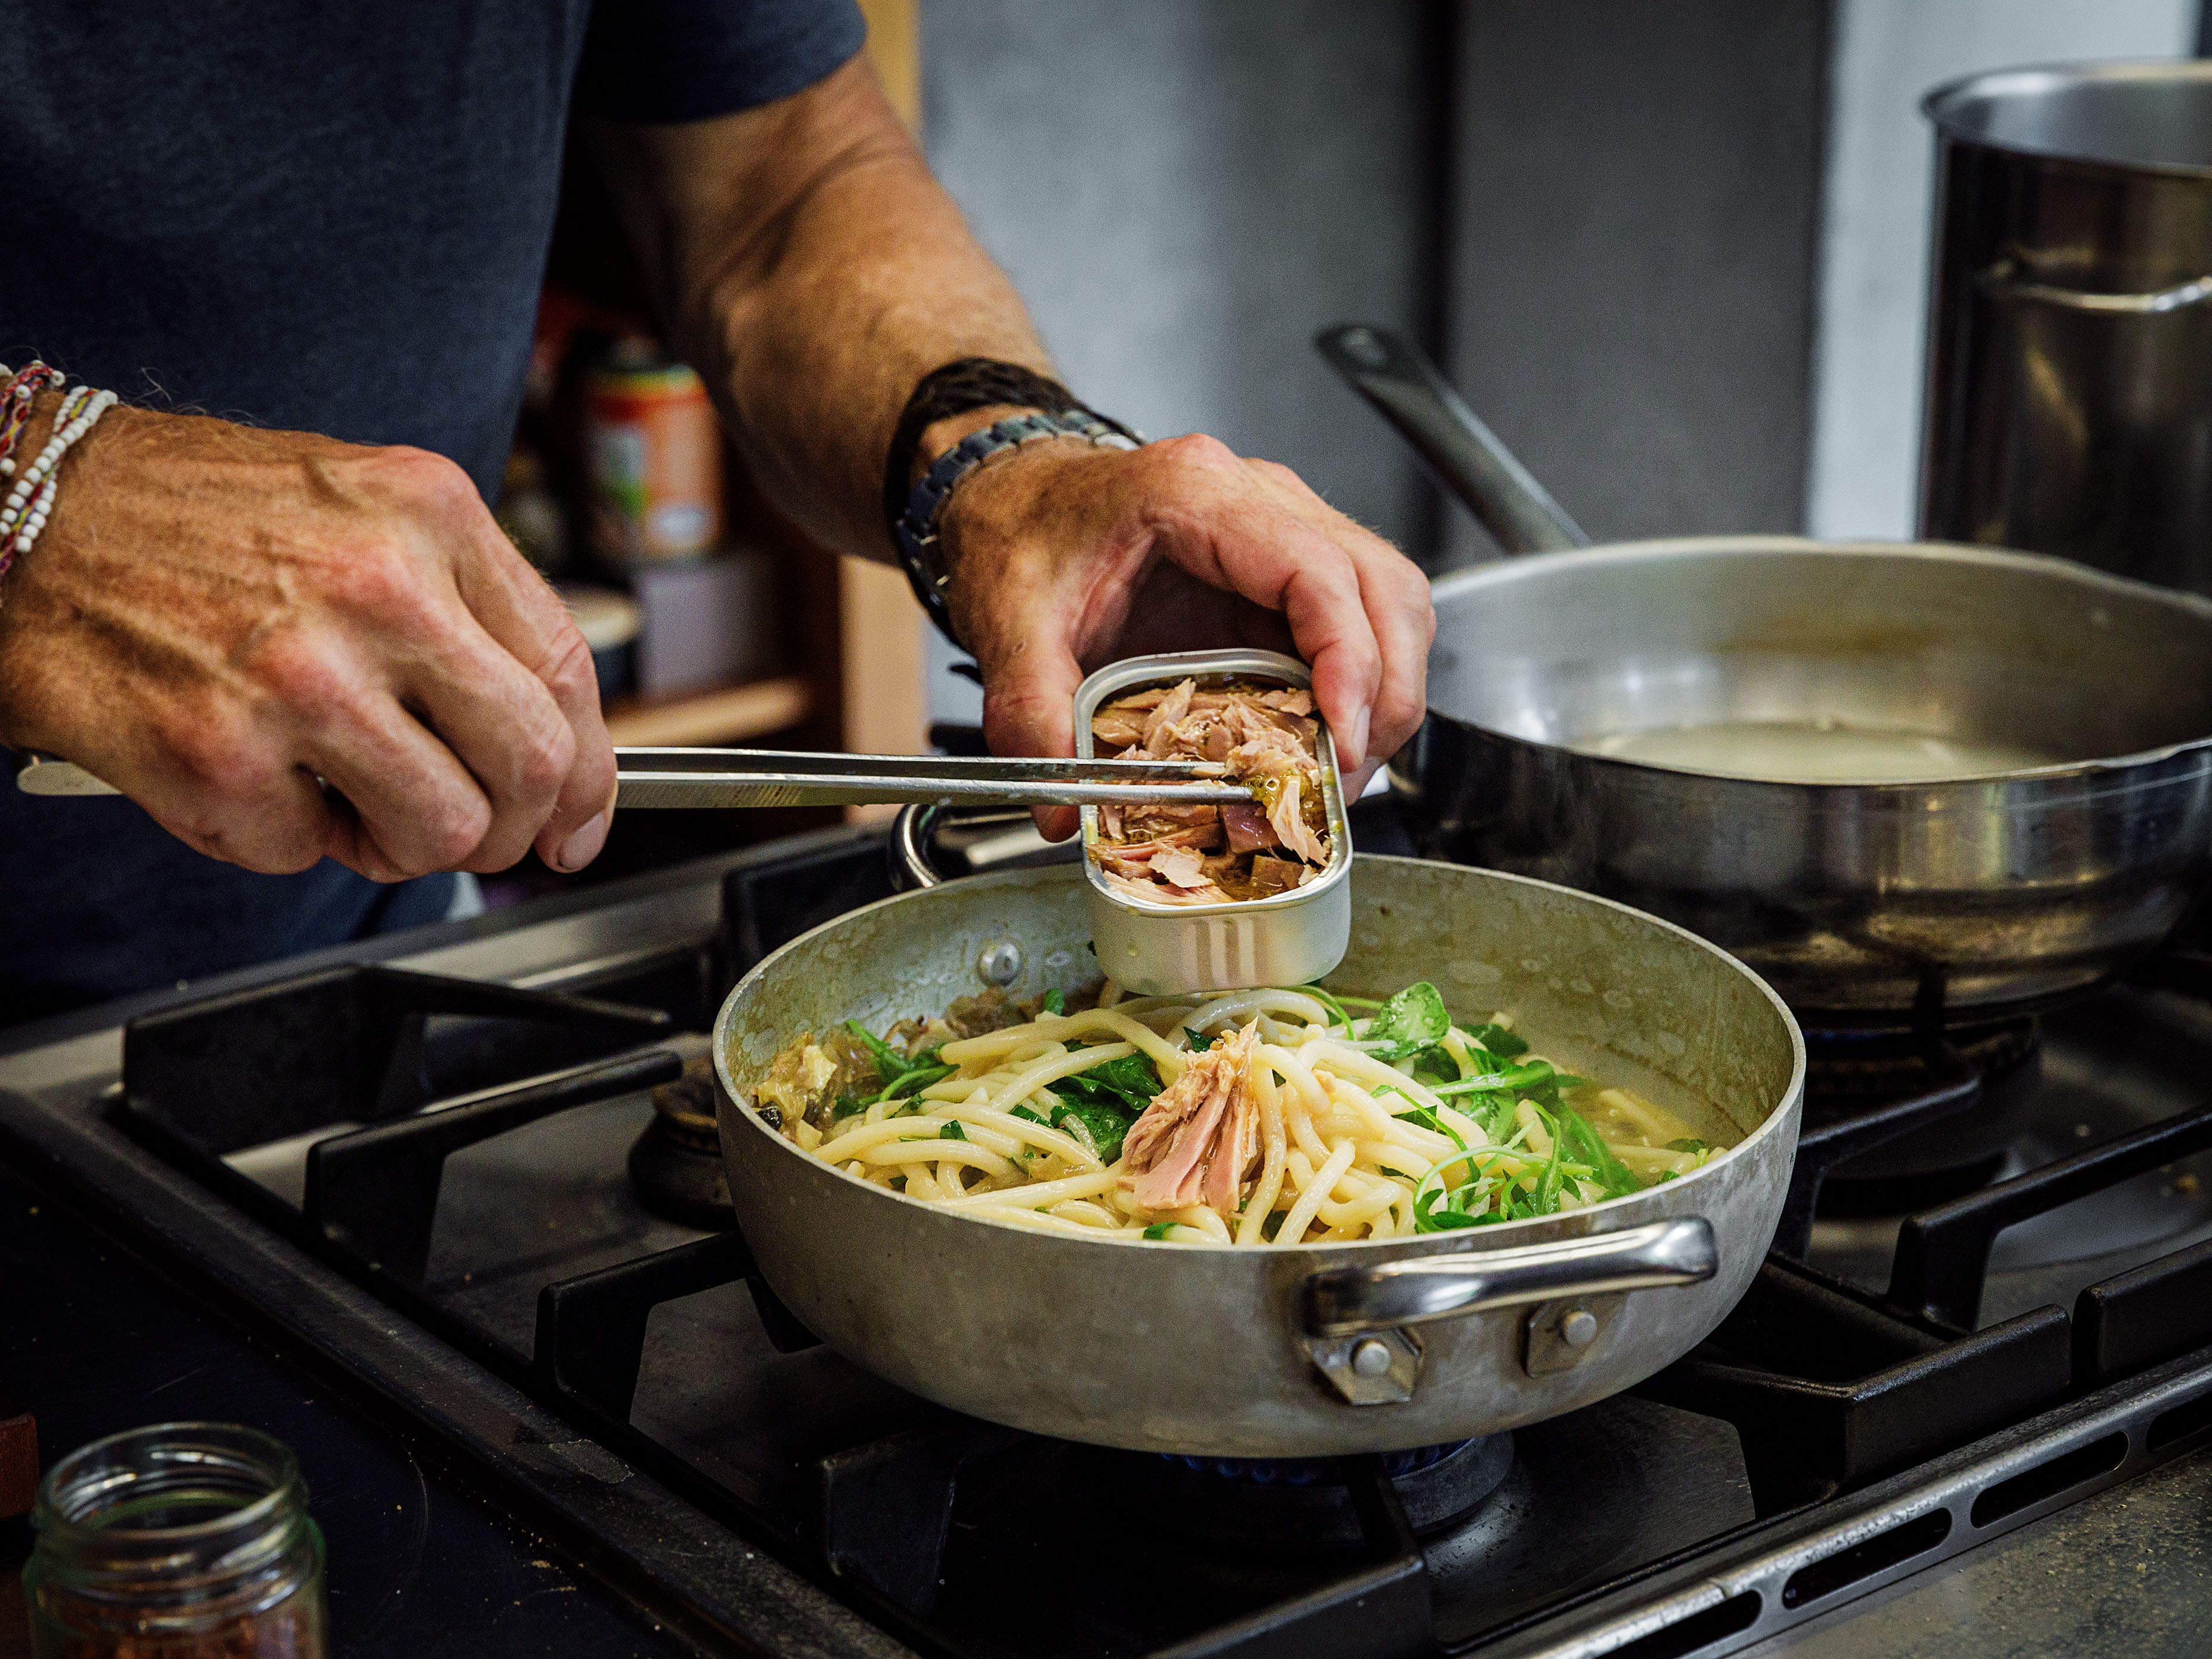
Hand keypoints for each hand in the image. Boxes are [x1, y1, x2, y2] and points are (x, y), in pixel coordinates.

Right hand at [0, 402, 616, 879]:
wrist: (22, 515)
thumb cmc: (191, 521)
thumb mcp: (360, 512)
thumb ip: (465, 612)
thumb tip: (557, 748)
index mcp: (429, 516)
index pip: (569, 673)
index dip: (593, 773)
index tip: (582, 821)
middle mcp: (379, 590)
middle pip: (532, 767)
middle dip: (514, 826)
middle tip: (466, 827)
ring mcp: (300, 678)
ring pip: (444, 832)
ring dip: (400, 842)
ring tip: (339, 791)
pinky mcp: (220, 756)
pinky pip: (310, 853)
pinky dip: (282, 834)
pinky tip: (244, 766)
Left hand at [937, 431, 1435, 836]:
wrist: (1012, 497)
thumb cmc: (1020, 532)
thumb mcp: (1008, 622)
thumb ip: (1031, 713)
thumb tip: (1062, 807)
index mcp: (1196, 494)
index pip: (1318, 571)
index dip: (1348, 661)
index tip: (1340, 739)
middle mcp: (1260, 499)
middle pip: (1384, 588)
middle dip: (1384, 695)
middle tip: (1342, 778)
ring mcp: (1284, 531)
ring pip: (1391, 607)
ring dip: (1381, 698)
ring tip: (1333, 775)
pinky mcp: (1285, 574)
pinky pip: (1357, 627)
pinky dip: (1356, 693)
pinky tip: (1317, 747)